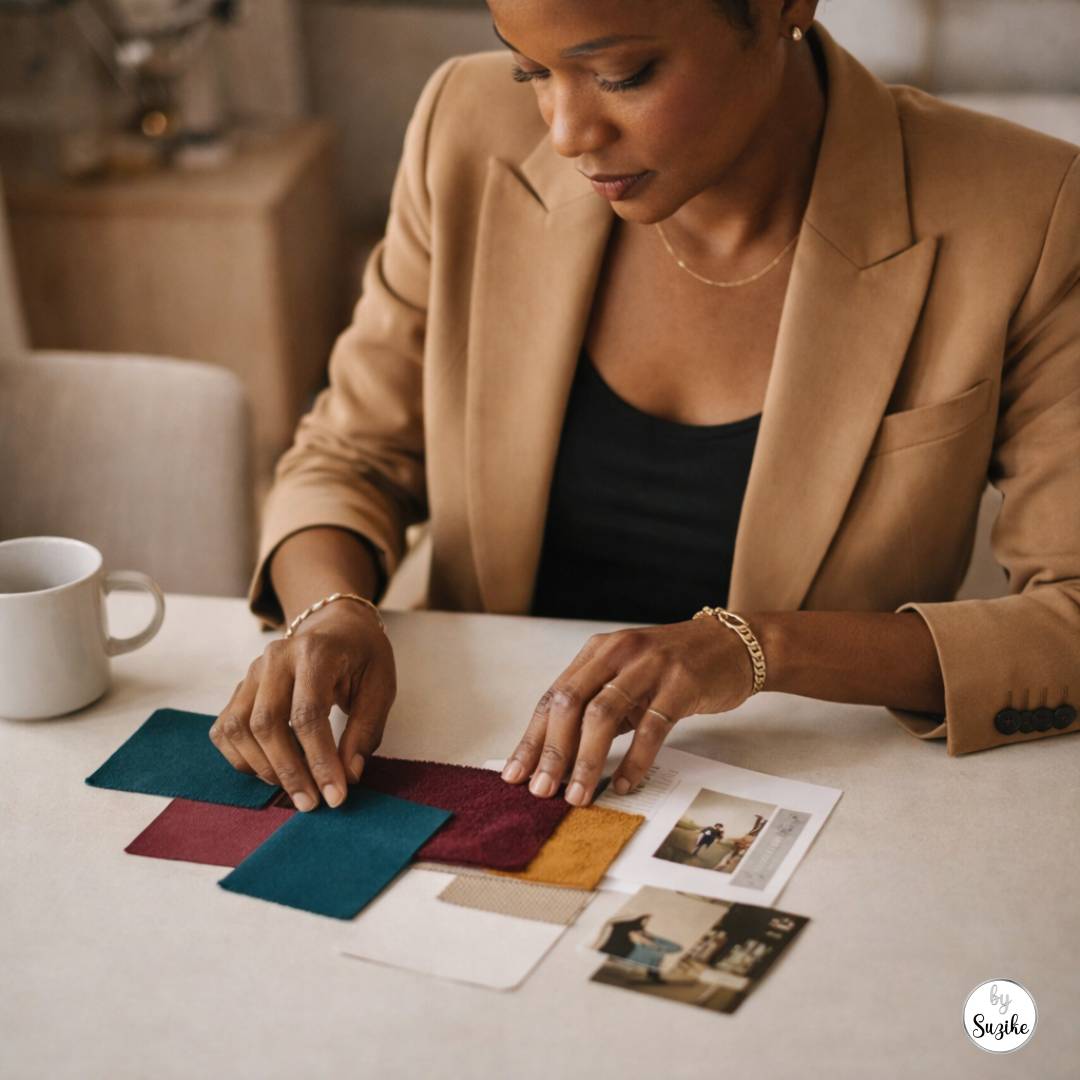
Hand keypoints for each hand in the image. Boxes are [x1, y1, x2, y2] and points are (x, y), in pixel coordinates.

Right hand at [209, 602, 395, 810]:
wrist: (336, 627)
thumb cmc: (362, 657)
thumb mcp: (380, 687)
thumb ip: (365, 731)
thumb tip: (349, 775)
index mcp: (315, 652)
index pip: (308, 714)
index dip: (320, 760)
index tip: (335, 795)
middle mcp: (275, 658)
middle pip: (266, 723)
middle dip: (289, 771)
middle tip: (311, 803)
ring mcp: (252, 672)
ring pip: (238, 728)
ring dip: (263, 768)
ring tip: (295, 788)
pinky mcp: (240, 688)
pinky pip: (225, 729)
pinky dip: (241, 758)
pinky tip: (270, 771)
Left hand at [501, 619, 754, 805]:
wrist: (731, 646)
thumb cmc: (672, 668)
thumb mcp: (626, 678)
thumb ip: (595, 707)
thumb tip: (558, 758)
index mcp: (597, 652)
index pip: (553, 697)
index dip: (532, 738)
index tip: (515, 775)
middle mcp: (617, 653)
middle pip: (571, 703)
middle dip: (552, 751)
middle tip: (542, 791)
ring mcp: (649, 666)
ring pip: (604, 715)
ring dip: (587, 760)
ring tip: (578, 796)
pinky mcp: (681, 683)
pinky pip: (651, 726)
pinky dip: (635, 759)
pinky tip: (626, 784)